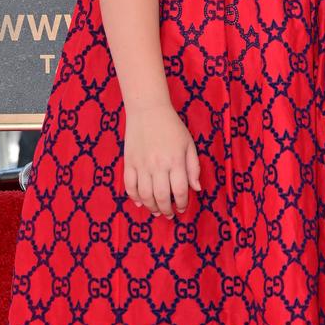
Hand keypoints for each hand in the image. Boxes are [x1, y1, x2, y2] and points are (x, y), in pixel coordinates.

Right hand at [123, 102, 200, 218]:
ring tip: (156, 211)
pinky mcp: (128, 162)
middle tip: (169, 214)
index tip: (182, 208)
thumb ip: (193, 167)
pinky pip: (129, 185)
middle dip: (166, 210)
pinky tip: (140, 202)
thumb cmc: (172, 127)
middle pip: (161, 196)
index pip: (179, 190)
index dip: (181, 203)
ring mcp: (141, 164)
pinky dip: (134, 197)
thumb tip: (196, 189)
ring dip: (150, 207)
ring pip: (144, 195)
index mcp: (175, 160)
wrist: (148, 110)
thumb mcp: (189, 144)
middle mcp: (158, 165)